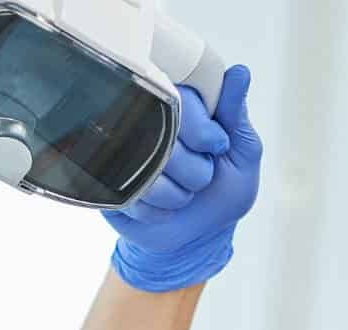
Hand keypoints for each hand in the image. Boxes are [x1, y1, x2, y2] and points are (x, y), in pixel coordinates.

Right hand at [104, 64, 263, 292]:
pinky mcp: (106, 183)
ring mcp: (121, 152)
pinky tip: (162, 210)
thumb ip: (235, 115)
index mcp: (179, 106)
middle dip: (194, 169)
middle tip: (203, 177)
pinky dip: (154, 211)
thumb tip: (240, 73)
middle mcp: (147, 122)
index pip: (182, 98)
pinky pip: (130, 194)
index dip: (203, 131)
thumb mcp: (242, 153)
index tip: (217, 148)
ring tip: (183, 195)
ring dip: (174, 194)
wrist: (195, 239)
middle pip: (162, 132)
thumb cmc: (222, 193)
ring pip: (145, 167)